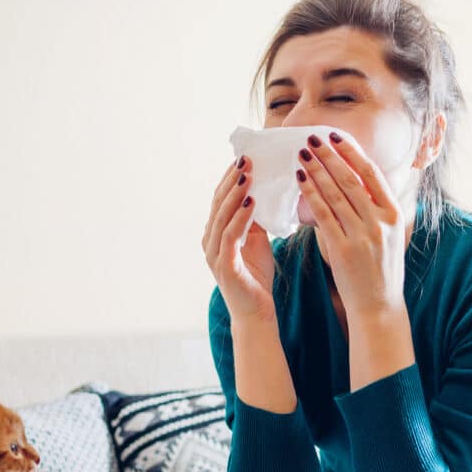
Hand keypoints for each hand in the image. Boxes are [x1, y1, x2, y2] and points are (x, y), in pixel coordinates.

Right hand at [202, 157, 274, 321]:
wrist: (256, 312)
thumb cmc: (256, 276)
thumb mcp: (257, 240)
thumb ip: (254, 219)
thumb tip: (261, 192)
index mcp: (215, 233)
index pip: (220, 199)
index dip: (230, 179)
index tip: (244, 158)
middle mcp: (210, 241)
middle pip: (218, 203)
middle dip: (232, 180)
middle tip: (246, 159)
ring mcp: (214, 253)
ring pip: (222, 216)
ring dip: (235, 193)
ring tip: (248, 175)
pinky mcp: (224, 265)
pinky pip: (230, 236)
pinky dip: (240, 217)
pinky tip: (251, 202)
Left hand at [296, 133, 405, 319]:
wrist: (378, 306)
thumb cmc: (380, 269)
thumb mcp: (388, 235)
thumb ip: (376, 208)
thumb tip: (357, 179)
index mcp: (394, 215)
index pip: (372, 174)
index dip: (352, 152)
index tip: (335, 136)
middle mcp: (380, 223)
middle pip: (352, 180)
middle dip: (330, 156)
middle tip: (312, 138)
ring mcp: (362, 236)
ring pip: (336, 195)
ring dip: (317, 171)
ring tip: (302, 154)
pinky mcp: (343, 250)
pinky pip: (323, 216)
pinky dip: (311, 196)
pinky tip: (301, 181)